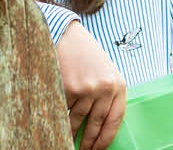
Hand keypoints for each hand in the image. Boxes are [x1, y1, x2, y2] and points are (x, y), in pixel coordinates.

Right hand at [55, 20, 125, 149]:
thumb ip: (106, 95)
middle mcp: (105, 88)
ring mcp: (87, 89)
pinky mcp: (69, 88)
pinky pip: (63, 110)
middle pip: (95, 125)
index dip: (105, 139)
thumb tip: (100, 126)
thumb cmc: (85, 54)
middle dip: (87, 143)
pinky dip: (58, 118)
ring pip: (76, 121)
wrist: (66, 34)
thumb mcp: (104, 71)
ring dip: (69, 134)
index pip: (115, 121)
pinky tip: (54, 123)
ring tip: (66, 143)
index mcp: (118, 85)